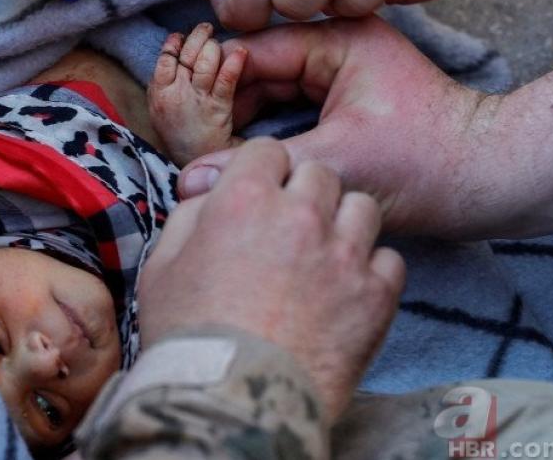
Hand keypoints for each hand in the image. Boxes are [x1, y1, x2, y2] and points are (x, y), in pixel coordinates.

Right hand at [139, 139, 404, 420]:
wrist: (233, 401)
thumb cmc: (188, 336)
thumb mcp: (163, 265)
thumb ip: (188, 217)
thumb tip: (207, 197)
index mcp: (244, 199)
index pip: (267, 151)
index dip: (261, 170)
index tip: (260, 190)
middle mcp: (300, 214)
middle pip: (319, 174)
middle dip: (304, 192)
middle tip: (290, 226)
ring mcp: (343, 254)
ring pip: (361, 208)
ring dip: (342, 224)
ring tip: (324, 255)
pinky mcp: (376, 295)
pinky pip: (389, 258)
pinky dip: (371, 269)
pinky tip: (347, 289)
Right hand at [178, 17, 552, 238]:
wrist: (486, 181)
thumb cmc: (425, 164)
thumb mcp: (336, 161)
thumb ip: (263, 167)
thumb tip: (190, 179)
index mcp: (339, 38)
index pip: (256, 50)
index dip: (216, 85)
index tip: (181, 118)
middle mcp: (338, 46)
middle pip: (258, 70)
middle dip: (225, 106)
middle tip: (189, 141)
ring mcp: (341, 74)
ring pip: (270, 92)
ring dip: (243, 122)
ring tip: (210, 154)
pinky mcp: (345, 101)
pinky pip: (289, 109)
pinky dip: (266, 132)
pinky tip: (244, 161)